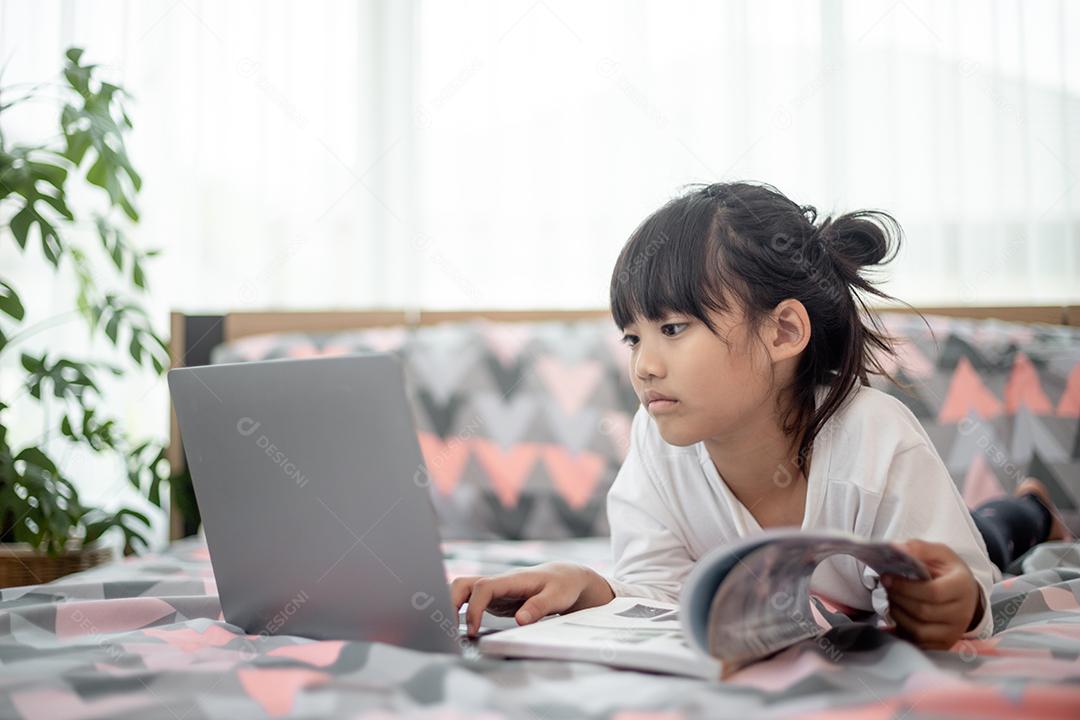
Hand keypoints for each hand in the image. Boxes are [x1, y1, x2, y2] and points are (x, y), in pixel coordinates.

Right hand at [450, 562, 614, 636]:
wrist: (565, 577)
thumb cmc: (561, 585)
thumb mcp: (556, 597)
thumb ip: (538, 607)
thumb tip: (520, 620)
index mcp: (511, 579)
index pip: (483, 587)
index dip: (474, 608)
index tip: (473, 629)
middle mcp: (498, 583)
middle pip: (463, 584)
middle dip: (451, 603)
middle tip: (450, 629)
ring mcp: (494, 591)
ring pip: (463, 591)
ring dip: (453, 607)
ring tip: (451, 631)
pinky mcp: (494, 600)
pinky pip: (471, 603)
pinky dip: (462, 613)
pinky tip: (463, 629)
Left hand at [880, 539, 981, 649]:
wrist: (966, 595)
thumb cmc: (948, 572)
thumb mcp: (939, 553)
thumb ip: (918, 548)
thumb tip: (896, 549)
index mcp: (962, 586)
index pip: (932, 592)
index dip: (905, 587)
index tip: (886, 577)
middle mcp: (962, 613)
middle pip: (923, 612)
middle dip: (898, 598)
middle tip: (886, 586)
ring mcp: (954, 632)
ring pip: (918, 629)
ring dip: (897, 613)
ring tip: (892, 598)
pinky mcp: (944, 643)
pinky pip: (918, 642)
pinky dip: (902, 628)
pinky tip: (899, 613)